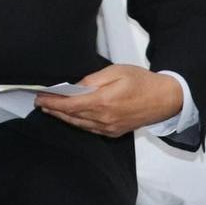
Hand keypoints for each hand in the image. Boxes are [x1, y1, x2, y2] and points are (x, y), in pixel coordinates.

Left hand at [41, 64, 183, 136]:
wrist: (165, 99)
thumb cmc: (142, 82)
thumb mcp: (116, 71)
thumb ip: (93, 80)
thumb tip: (75, 86)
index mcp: (104, 101)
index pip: (70, 105)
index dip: (53, 103)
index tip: (40, 98)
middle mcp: (105, 119)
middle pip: (72, 117)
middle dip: (54, 110)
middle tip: (40, 103)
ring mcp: (110, 128)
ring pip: (79, 125)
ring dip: (63, 118)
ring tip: (51, 110)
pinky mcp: (114, 132)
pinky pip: (90, 129)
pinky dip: (77, 123)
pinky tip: (71, 117)